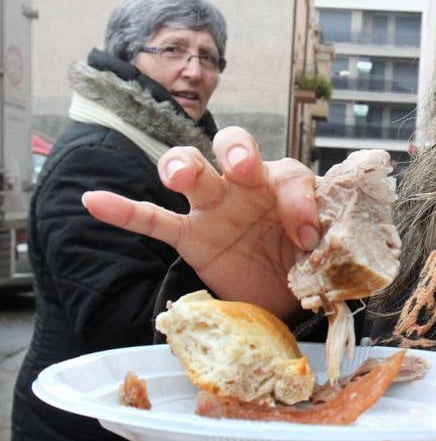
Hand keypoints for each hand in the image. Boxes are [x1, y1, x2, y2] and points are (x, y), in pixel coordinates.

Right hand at [82, 126, 317, 317]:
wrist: (280, 292)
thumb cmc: (303, 257)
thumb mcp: (323, 249)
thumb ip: (328, 240)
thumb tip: (335, 249)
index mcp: (284, 184)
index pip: (290, 174)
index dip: (300, 203)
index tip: (309, 237)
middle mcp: (246, 185)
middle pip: (234, 148)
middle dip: (237, 151)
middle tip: (243, 166)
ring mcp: (213, 207)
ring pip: (191, 170)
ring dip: (182, 165)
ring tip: (179, 175)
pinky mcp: (189, 235)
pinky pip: (152, 220)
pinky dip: (124, 211)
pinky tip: (95, 201)